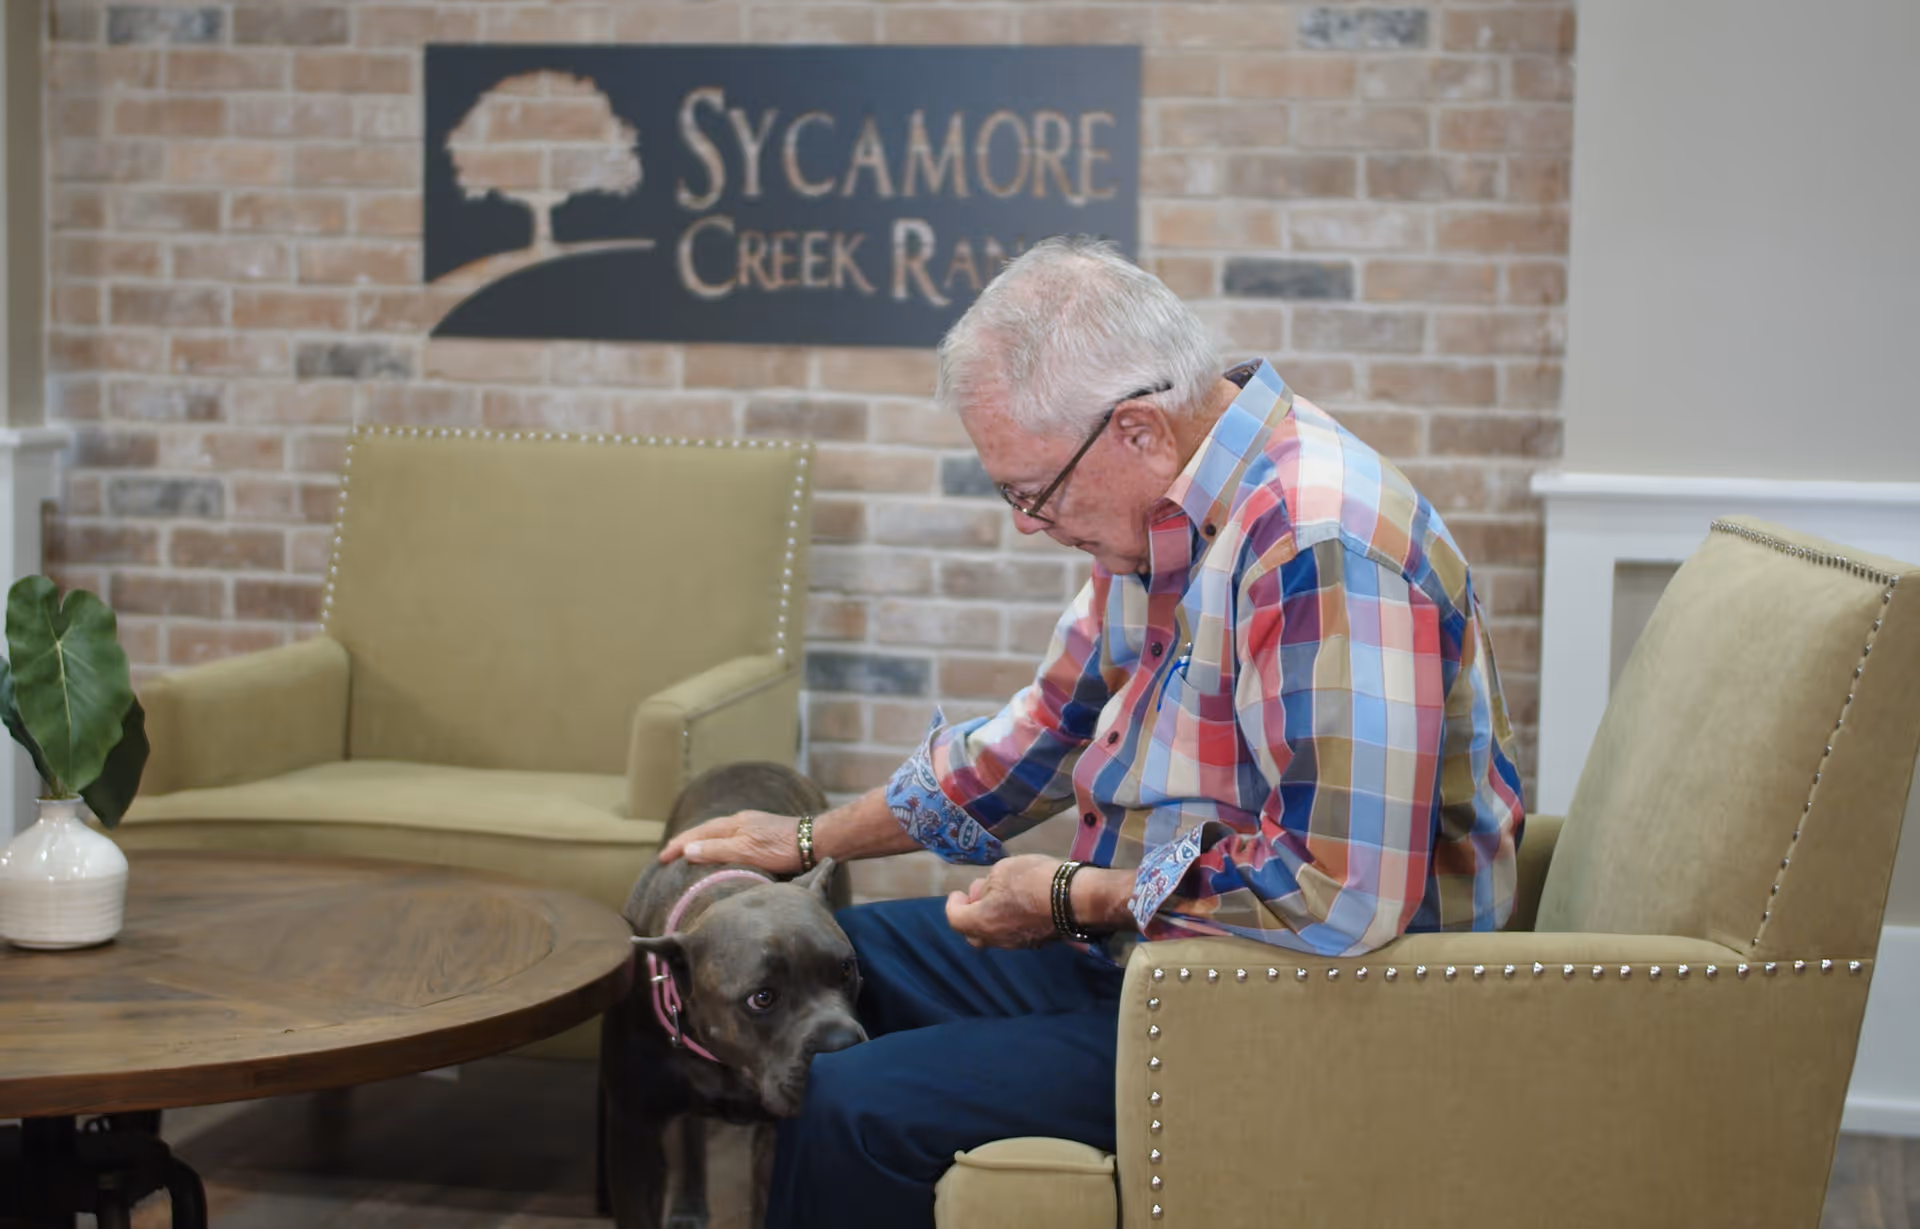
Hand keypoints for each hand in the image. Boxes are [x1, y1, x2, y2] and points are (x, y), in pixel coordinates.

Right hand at [657, 810, 801, 873]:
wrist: (816, 842)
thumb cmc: (781, 848)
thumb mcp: (745, 851)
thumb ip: (716, 850)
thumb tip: (687, 850)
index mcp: (733, 825)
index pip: (698, 835)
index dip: (679, 846)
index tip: (661, 858)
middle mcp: (741, 822)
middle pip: (707, 831)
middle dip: (687, 842)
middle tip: (669, 855)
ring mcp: (754, 828)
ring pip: (720, 835)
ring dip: (702, 844)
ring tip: (690, 855)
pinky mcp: (765, 837)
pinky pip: (732, 840)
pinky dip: (719, 847)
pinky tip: (723, 854)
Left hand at [944, 855, 1061, 948]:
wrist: (1076, 899)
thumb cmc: (1033, 881)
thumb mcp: (1003, 870)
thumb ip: (988, 884)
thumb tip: (985, 894)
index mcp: (982, 922)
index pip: (955, 919)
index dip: (953, 904)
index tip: (958, 893)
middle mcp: (997, 939)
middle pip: (973, 934)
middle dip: (971, 915)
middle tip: (979, 897)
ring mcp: (1019, 943)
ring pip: (995, 935)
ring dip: (992, 918)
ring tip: (1001, 896)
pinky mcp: (1037, 942)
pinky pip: (1014, 934)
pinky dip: (1009, 921)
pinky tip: (1020, 905)